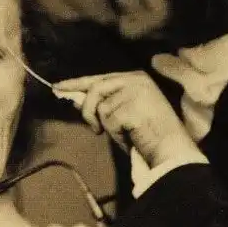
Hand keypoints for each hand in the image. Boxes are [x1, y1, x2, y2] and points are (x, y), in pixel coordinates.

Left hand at [54, 71, 197, 166]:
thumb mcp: (122, 113)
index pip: (99, 78)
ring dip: (106, 125)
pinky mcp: (132, 106)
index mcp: (136, 78)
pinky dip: (114, 133)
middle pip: (96, 88)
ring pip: (100, 107)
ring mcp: (136, 91)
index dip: (76, 83)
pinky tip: (130, 136)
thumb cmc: (147, 134)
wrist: (171, 149)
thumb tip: (74, 99)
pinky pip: (108, 120)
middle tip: (95, 128)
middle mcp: (136, 79)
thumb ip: (101, 103)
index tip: (57, 87)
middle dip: (88, 110)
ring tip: (123, 133)